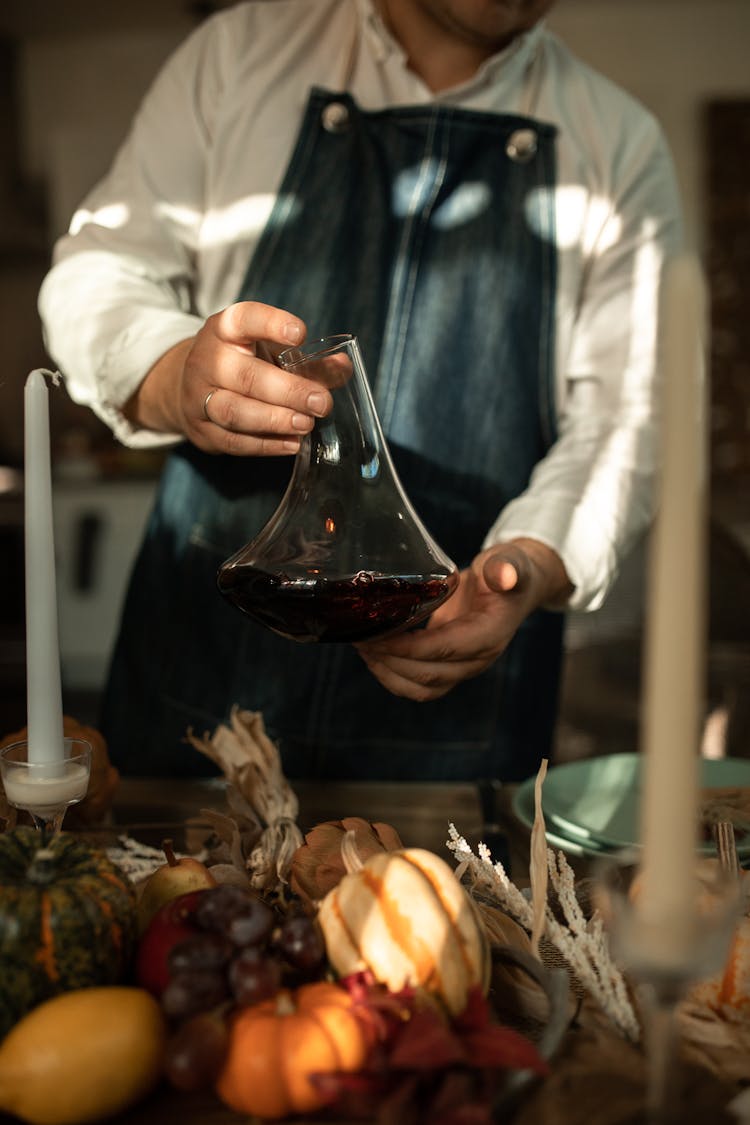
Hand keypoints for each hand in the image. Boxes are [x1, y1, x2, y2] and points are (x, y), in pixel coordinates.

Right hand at [124, 301, 332, 454]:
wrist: (191, 386)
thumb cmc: (242, 364)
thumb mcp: (269, 352)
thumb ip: (309, 362)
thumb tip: (344, 368)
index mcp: (225, 330)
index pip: (244, 320)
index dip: (270, 324)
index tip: (299, 334)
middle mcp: (207, 360)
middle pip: (245, 376)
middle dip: (288, 391)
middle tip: (322, 403)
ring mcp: (199, 396)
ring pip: (234, 411)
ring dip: (274, 420)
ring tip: (306, 424)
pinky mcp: (201, 429)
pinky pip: (233, 441)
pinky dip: (265, 445)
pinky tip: (291, 443)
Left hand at [355, 539, 571, 700]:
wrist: (514, 586)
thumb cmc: (508, 570)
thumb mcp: (509, 561)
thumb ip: (507, 568)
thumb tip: (505, 576)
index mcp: (490, 635)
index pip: (446, 648)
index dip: (410, 648)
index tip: (377, 637)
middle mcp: (478, 659)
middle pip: (429, 674)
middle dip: (390, 661)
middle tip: (360, 638)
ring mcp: (464, 667)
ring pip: (423, 688)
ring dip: (389, 674)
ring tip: (363, 649)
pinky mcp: (450, 667)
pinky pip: (421, 685)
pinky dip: (395, 677)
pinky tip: (375, 656)